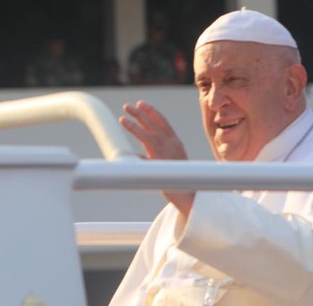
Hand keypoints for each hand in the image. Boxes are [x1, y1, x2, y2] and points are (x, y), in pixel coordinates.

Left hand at [119, 101, 194, 215]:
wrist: (190, 195)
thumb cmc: (179, 178)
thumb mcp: (170, 159)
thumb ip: (155, 151)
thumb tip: (139, 149)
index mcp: (176, 142)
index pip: (163, 122)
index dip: (151, 112)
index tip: (141, 103)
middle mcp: (172, 145)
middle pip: (153, 125)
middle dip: (140, 114)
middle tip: (127, 106)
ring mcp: (166, 154)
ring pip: (148, 136)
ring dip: (134, 126)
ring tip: (122, 119)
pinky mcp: (161, 166)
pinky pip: (144, 156)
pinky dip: (135, 153)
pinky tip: (125, 151)